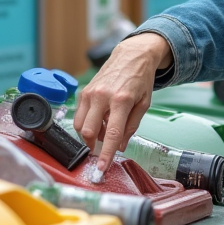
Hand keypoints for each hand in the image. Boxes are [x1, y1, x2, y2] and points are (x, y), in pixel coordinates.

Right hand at [73, 32, 173, 177]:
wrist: (131, 55)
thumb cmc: (140, 79)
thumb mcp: (144, 104)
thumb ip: (132, 127)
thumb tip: (121, 146)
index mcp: (122, 100)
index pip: (112, 134)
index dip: (106, 154)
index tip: (101, 169)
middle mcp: (102, 96)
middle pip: (88, 132)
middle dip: (94, 145)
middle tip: (105, 146)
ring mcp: (90, 93)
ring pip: (80, 125)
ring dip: (90, 134)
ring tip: (106, 128)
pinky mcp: (84, 91)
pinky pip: (79, 115)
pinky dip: (88, 123)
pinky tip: (101, 119)